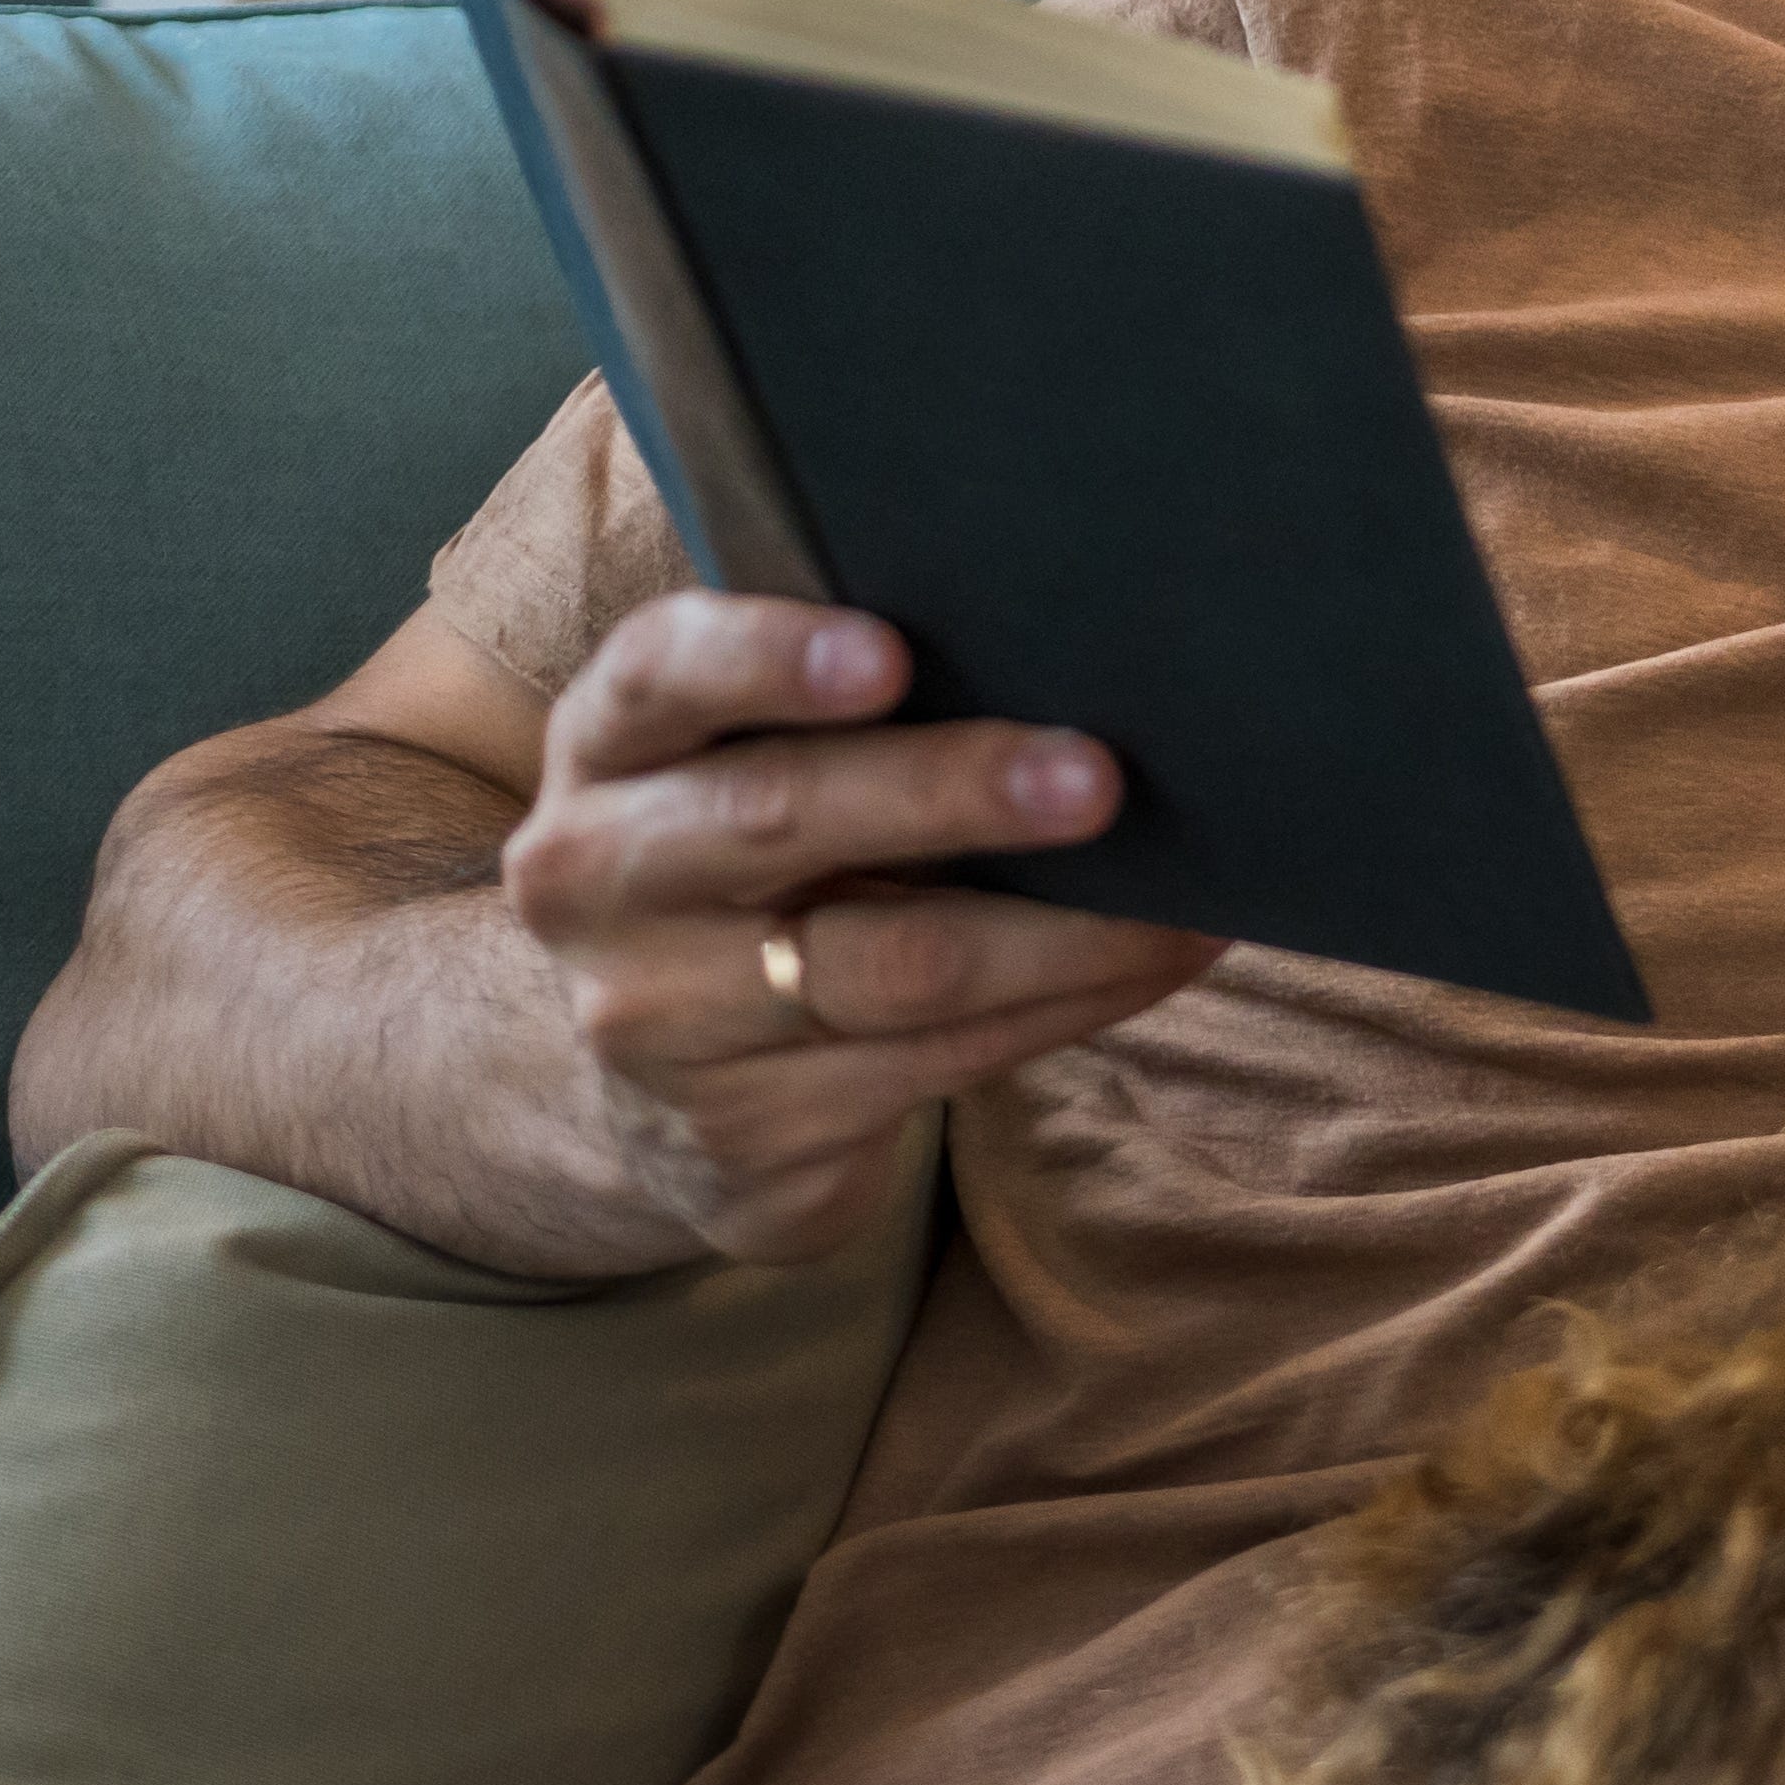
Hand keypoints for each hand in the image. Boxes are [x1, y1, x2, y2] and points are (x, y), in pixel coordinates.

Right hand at [487, 594, 1227, 1262]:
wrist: (666, 1097)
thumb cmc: (760, 875)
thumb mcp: (750, 776)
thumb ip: (853, 716)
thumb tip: (1080, 669)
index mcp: (611, 747)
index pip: (662, 671)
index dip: (770, 657)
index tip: (890, 655)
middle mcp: (599, 875)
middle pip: (779, 815)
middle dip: (951, 792)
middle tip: (1095, 778)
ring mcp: (656, 1016)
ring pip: (889, 963)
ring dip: (1062, 932)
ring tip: (1184, 899)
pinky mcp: (743, 1129)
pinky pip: (942, 1056)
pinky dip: (1070, 1001)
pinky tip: (1155, 963)